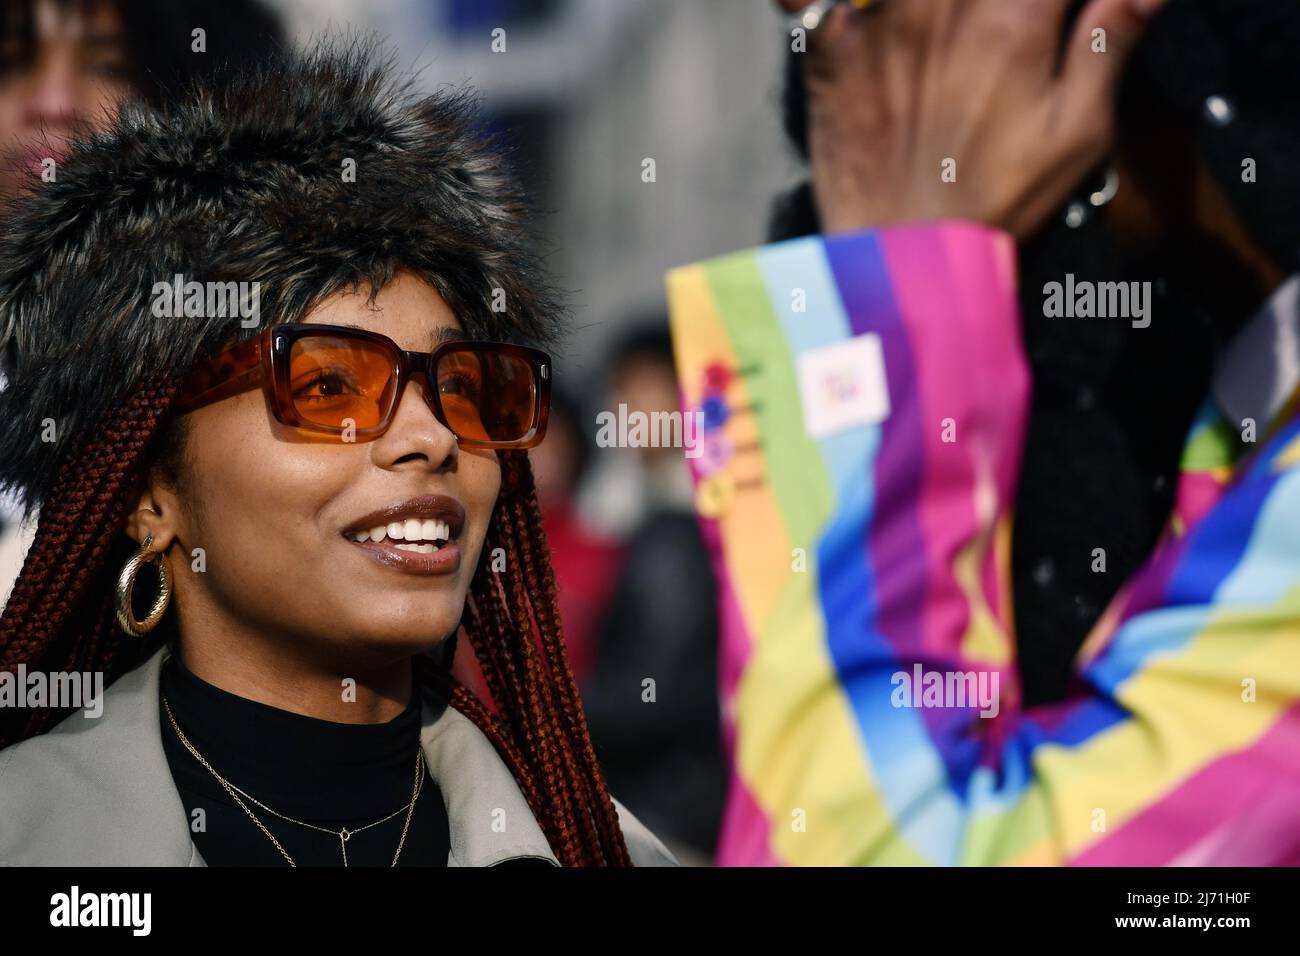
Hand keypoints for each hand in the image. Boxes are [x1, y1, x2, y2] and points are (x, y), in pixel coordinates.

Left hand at [780, 0, 1169, 238]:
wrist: (898, 256)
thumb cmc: (996, 200)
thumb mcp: (1076, 134)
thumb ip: (1109, 42)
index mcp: (1014, 18)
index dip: (1054, 1)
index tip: (1052, 16)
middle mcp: (944, 4)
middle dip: (1002, 6)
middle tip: (1004, 31)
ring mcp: (881, 19)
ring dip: (939, 8)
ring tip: (953, 38)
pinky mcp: (831, 44)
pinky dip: (825, 0)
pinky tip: (862, 17)